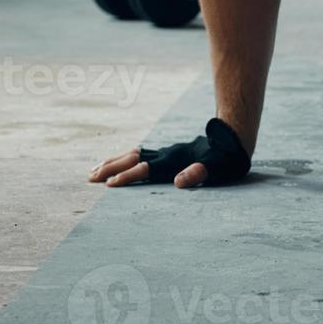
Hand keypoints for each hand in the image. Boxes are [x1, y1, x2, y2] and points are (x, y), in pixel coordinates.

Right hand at [86, 117, 251, 187]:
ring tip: (94, 171)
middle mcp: (166, 155)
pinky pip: (141, 154)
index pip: (146, 169)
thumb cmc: (226, 158)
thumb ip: (199, 173)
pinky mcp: (168, 153)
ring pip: (133, 155)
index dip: (128, 176)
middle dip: (112, 169)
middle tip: (90, 178)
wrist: (232, 137)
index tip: (110, 185)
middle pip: (133, 160)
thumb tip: (179, 181)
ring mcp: (166, 153)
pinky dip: (125, 158)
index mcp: (174, 161)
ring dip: (114, 162)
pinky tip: (120, 162)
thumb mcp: (217, 168)